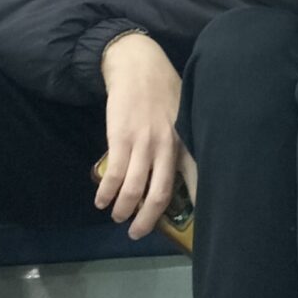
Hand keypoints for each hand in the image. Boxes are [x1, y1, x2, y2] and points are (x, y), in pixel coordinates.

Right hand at [97, 33, 186, 239]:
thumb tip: (188, 166)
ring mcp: (143, 143)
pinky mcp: (120, 138)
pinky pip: (113, 175)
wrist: (137, 64)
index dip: (195, 204)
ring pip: (134, 189)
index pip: (195, 179)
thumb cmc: (163, 88)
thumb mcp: (186, 113)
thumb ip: (186, 139)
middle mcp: (167, 147)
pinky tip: (101, 200)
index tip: (195, 225)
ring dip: (124, 209)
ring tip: (118, 217)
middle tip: (137, 233)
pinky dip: (106, 192)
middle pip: (160, 195)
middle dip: (148, 220)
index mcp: (186, 141)